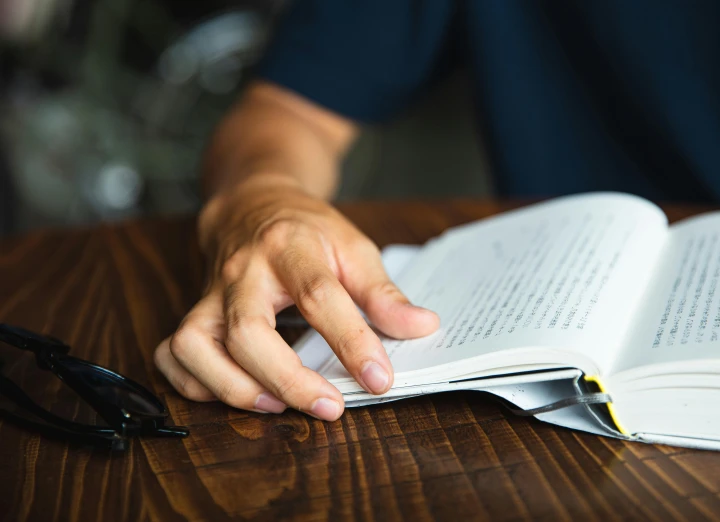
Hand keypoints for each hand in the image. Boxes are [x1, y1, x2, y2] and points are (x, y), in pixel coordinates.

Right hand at [154, 176, 438, 419]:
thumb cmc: (306, 230)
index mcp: (289, 247)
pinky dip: (194, 383)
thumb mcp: (353, 247)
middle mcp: (242, 272)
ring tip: (276, 407)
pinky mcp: (193, 312)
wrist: (253, 204)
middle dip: (288, 380)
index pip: (318, 297)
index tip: (379, 377)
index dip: (351, 341)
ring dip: (234, 388)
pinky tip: (233, 393)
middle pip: (248, 332)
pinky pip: (173, 353)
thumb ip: (383, 292)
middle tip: (330, 407)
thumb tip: (421, 327)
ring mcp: (210, 294)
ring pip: (197, 346)